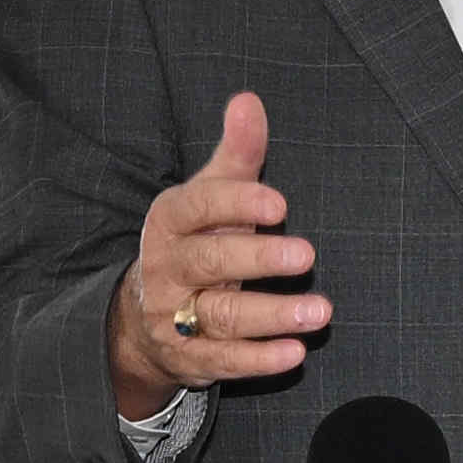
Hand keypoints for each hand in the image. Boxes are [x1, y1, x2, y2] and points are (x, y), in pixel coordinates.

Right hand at [101, 94, 320, 419]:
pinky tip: (296, 353)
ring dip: (273, 315)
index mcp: (171, 220)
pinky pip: (225, 361)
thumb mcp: (209, 195)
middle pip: (211, 262)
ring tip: (321, 311)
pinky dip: (260, 360)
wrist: (141, 317)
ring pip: (222, 317)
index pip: (199, 206)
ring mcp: (175, 316)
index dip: (237, 204)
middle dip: (259, 259)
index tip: (279, 204)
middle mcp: (168, 267)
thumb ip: (236, 153)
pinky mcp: (189, 358)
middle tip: (307, 254)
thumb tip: (248, 101)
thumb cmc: (194, 240)